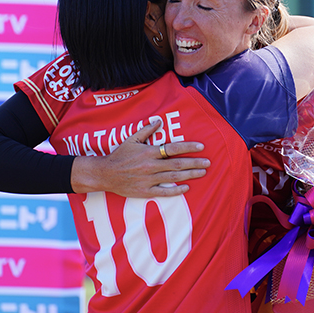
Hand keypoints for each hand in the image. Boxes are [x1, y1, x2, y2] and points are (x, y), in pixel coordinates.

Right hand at [71, 119, 209, 196]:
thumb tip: (159, 121)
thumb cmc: (119, 155)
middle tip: (208, 162)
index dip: (189, 147)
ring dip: (190, 175)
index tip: (201, 146)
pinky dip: (176, 190)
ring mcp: (148, 179)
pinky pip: (164, 191)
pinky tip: (187, 187)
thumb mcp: (131, 139)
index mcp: (149, 152)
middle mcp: (150, 166)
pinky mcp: (145, 191)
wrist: (105, 174)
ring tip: (202, 172)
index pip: (173, 148)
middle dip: (195, 162)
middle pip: (177, 164)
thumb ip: (146, 130)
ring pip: (174, 177)